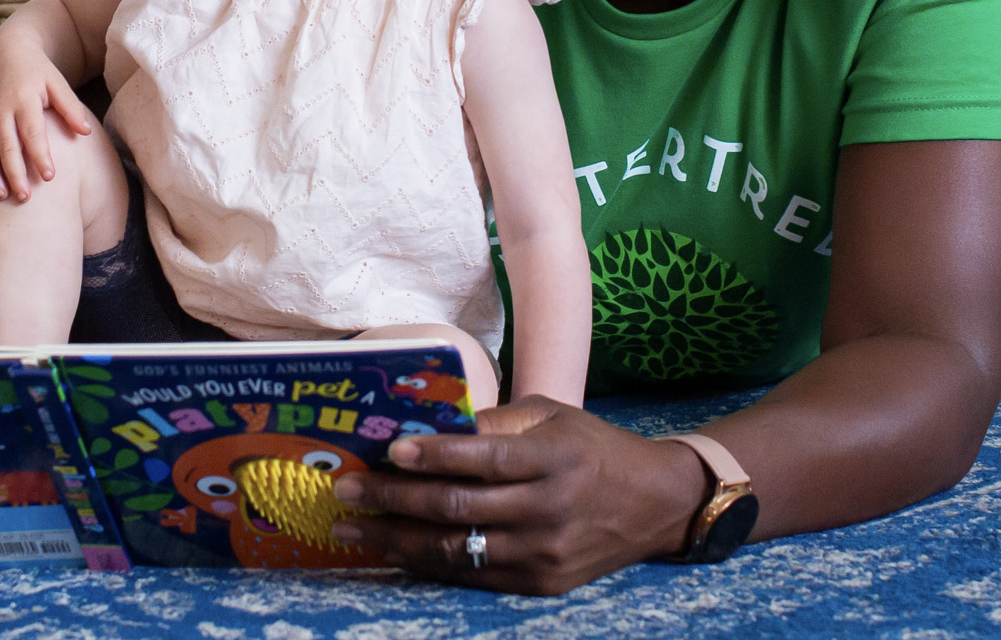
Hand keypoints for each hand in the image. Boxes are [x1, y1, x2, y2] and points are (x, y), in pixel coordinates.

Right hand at [0, 37, 95, 201]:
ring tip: (1, 196)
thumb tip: (86, 132)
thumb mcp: (58, 83)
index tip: (50, 177)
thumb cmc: (38, 72)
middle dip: (14, 173)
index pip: (32, 132)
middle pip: (6, 146)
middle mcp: (1, 108)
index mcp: (24, 99)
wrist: (7, 52)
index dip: (40, 155)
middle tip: (25, 198)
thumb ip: (71, 107)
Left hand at [329, 397, 708, 594]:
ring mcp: (544, 551)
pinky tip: (393, 550)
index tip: (391, 451)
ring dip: (396, 540)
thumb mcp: (551, 416)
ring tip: (352, 528)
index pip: (484, 458)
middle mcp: (548, 508)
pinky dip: (428, 562)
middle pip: (459, 507)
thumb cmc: (590, 446)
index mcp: (553, 457)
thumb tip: (426, 425)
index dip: (436, 455)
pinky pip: (474, 575)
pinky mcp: (541, 583)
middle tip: (346, 490)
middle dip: (394, 499)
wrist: (654, 505)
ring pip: (458, 549)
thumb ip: (493, 424)